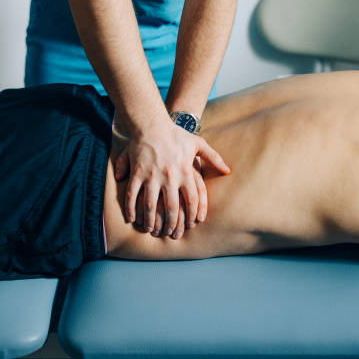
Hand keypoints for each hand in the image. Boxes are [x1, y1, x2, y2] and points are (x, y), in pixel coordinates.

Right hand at [114, 118, 229, 238]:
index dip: (193, 214)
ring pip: (151, 205)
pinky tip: (131, 219)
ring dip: (151, 221)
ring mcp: (152, 175)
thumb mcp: (198, 143)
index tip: (192, 225)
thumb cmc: (176, 134)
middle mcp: (170, 176)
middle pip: (173, 207)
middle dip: (173, 223)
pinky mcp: (137, 172)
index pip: (193, 199)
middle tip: (172, 234)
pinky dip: (131, 208)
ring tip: (151, 230)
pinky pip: (133, 194)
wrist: (152, 123)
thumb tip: (228, 171)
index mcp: (186, 171)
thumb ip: (214, 158)